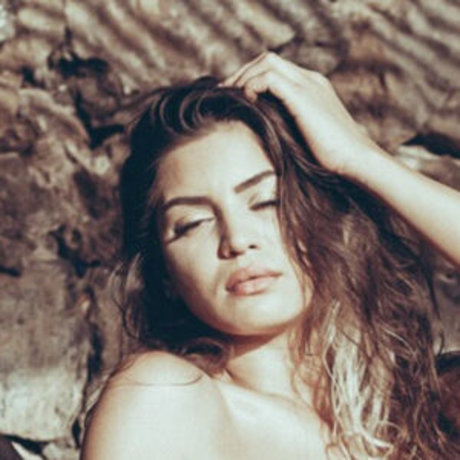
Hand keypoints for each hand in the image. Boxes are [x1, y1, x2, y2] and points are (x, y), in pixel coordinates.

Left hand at [223, 52, 382, 177]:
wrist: (356, 160)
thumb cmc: (333, 156)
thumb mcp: (307, 135)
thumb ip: (290, 125)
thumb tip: (265, 131)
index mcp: (312, 86)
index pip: (275, 67)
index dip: (251, 76)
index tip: (234, 94)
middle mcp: (310, 79)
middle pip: (268, 59)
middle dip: (242, 72)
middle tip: (224, 92)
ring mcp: (308, 85)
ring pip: (266, 62)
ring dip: (243, 76)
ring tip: (230, 95)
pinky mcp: (303, 98)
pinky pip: (270, 78)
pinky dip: (253, 85)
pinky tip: (246, 100)